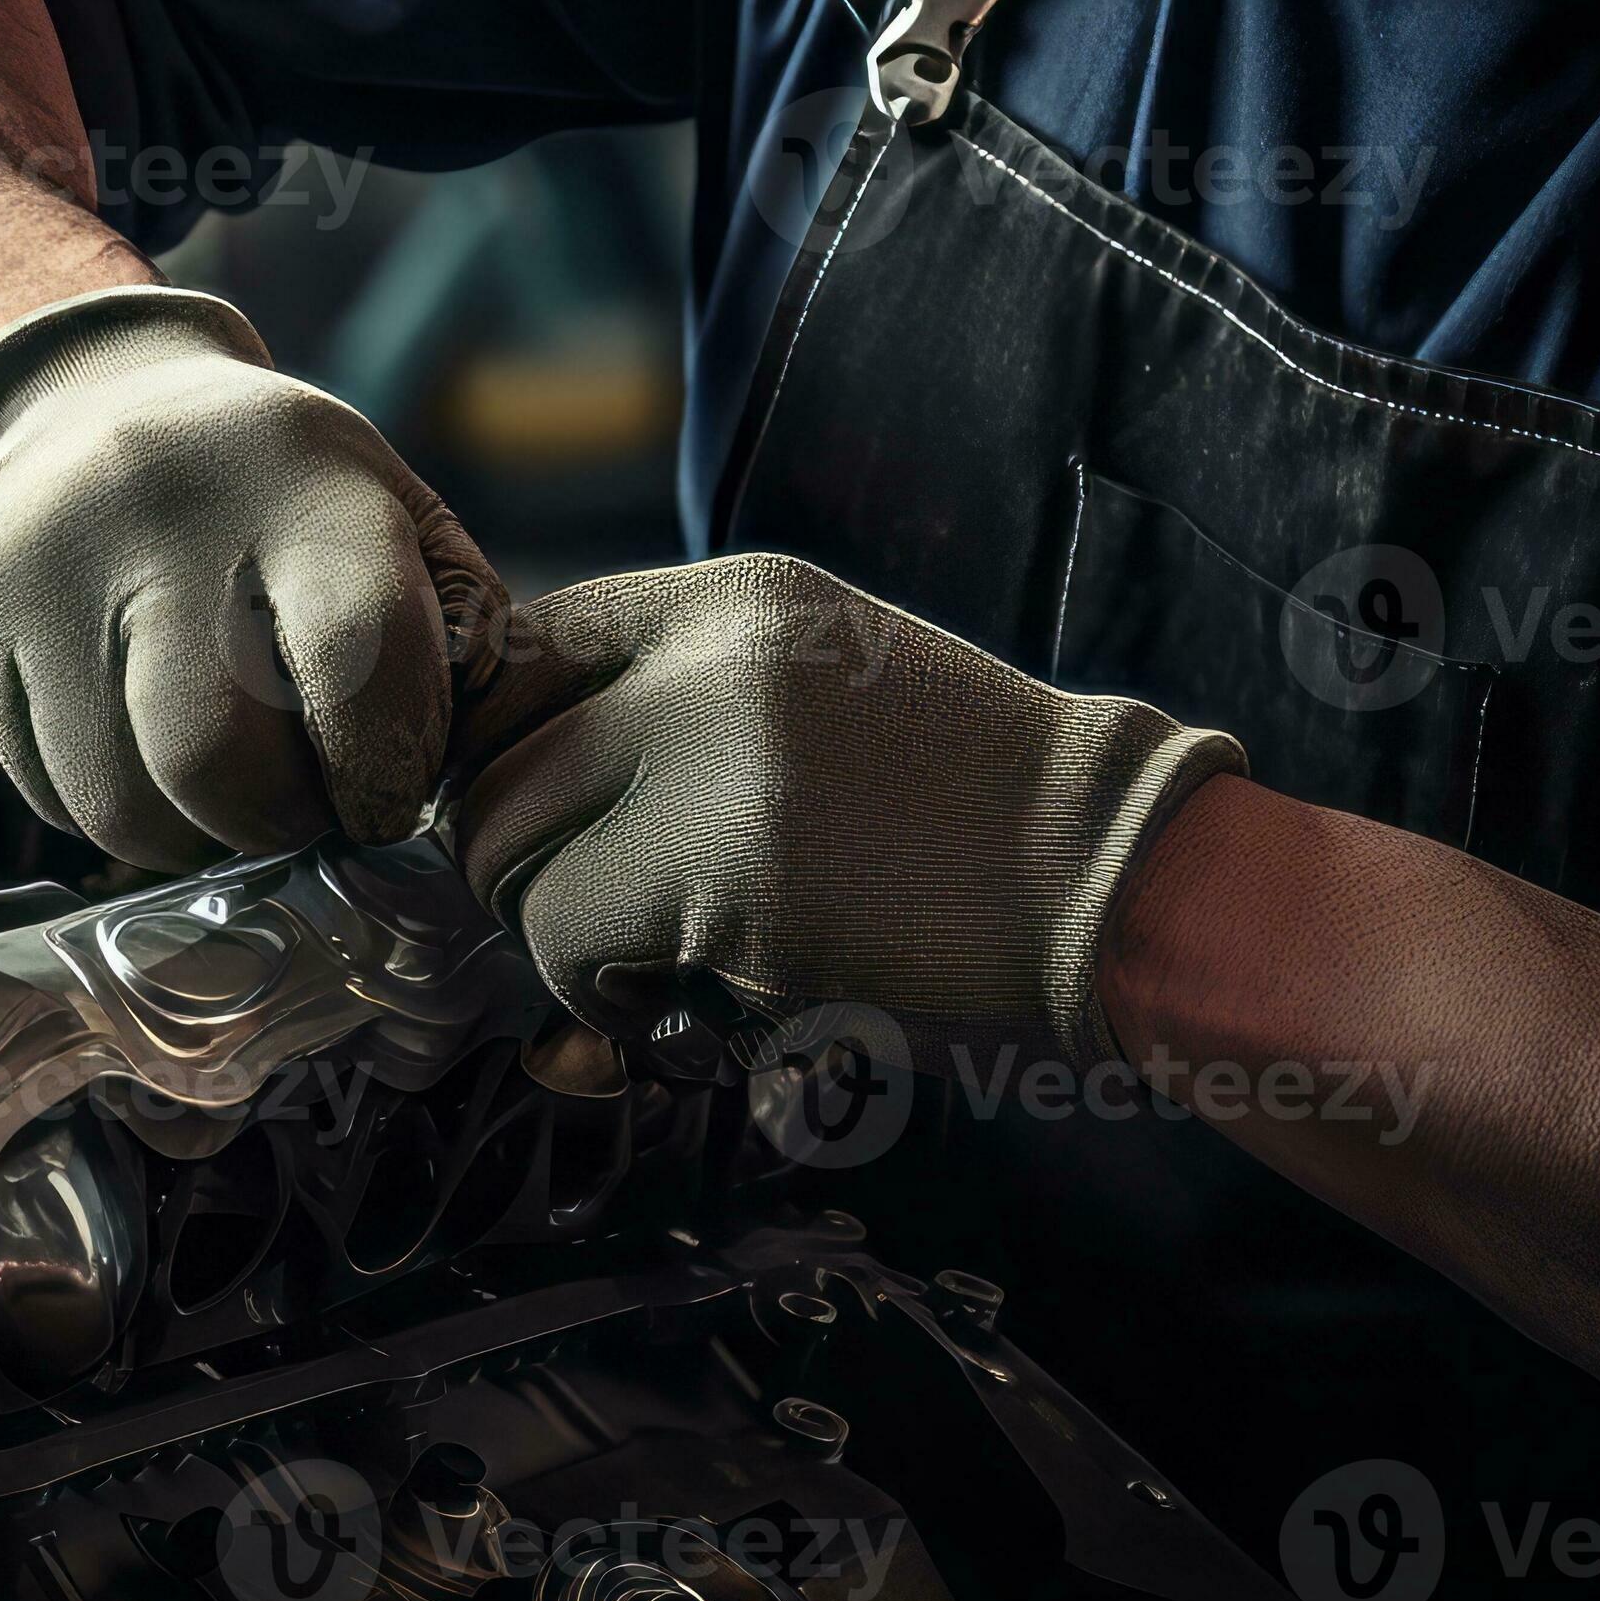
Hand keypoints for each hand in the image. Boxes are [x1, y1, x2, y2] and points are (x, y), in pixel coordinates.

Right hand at [0, 286, 502, 870]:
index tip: (384, 795)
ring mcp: (45, 582)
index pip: (357, 656)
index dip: (385, 765)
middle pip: (216, 756)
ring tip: (226, 784)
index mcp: (295, 483)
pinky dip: (118, 808)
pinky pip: (52, 798)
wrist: (84, 403)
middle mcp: (154, 521)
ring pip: (124, 804)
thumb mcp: (388, 508)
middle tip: (301, 804)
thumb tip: (453, 766)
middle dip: (279, 819)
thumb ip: (457, 628)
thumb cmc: (272, 487)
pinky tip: (148, 753)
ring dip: (193, 833)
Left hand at [448, 554, 1241, 1063]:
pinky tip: (684, 1003)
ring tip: (649, 961)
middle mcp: (704, 655)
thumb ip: (683, 697)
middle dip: (517, 860)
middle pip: (488, 757)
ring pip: (508, 850)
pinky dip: (600, 996)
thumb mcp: (825, 684)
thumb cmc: (970, 815)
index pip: (519, 651)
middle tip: (592, 918)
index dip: (498, 754)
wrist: (1111, 877)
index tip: (539, 824)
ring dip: (555, 932)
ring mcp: (709, 754)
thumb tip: (523, 770)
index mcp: (733, 597)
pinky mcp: (720, 868)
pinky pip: (566, 938)